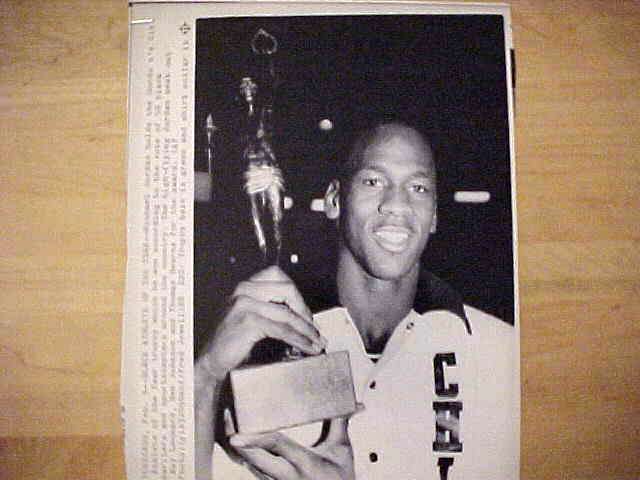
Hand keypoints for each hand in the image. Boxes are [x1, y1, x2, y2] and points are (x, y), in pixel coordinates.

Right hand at [198, 265, 326, 381]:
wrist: (212, 361)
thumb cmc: (234, 341)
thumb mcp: (252, 315)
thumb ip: (271, 307)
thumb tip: (305, 315)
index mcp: (246, 285)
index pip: (278, 275)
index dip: (296, 293)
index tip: (306, 313)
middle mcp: (244, 289)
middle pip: (287, 289)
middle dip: (305, 310)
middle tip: (315, 329)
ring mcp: (245, 304)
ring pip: (287, 313)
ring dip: (306, 330)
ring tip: (317, 343)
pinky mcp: (248, 321)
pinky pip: (281, 329)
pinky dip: (298, 339)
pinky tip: (307, 347)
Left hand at [225, 410, 354, 479]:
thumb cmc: (339, 479)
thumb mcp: (342, 450)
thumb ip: (340, 424)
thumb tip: (355, 404)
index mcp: (303, 463)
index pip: (276, 447)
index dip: (255, 439)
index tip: (236, 435)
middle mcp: (285, 476)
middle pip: (251, 458)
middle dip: (236, 439)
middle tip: (229, 415)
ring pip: (248, 465)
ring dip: (238, 446)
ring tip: (231, 421)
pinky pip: (252, 469)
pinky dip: (244, 454)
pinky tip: (240, 439)